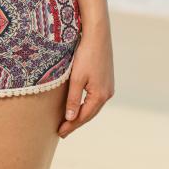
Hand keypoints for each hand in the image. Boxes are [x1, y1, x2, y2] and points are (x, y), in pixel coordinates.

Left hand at [58, 21, 113, 137]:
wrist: (97, 35)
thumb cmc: (86, 55)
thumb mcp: (76, 78)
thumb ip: (72, 99)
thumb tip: (70, 118)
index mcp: (100, 95)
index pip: (83, 116)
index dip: (71, 125)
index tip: (60, 133)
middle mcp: (107, 93)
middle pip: (89, 114)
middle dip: (76, 123)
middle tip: (62, 132)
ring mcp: (108, 87)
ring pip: (93, 106)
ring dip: (81, 114)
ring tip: (69, 122)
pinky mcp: (106, 80)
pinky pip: (95, 98)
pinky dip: (86, 105)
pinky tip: (79, 106)